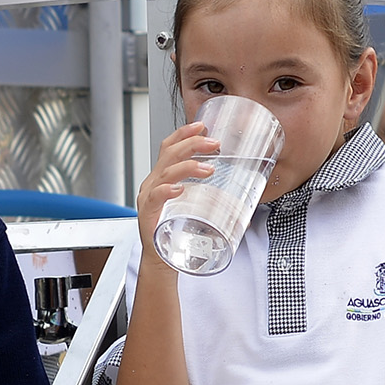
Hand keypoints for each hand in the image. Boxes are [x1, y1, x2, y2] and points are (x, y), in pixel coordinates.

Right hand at [137, 119, 218, 248]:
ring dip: (188, 166)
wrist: (163, 260)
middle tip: (214, 143)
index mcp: (161, 178)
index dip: (183, 133)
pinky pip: (154, 197)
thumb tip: (237, 184)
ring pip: (165, 172)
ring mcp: (148, 198)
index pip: (168, 147)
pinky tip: (179, 189)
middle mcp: (152, 184)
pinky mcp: (148, 215)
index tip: (201, 124)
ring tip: (208, 168)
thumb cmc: (178, 232)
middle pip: (169, 154)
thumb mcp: (193, 205)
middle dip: (192, 144)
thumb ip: (206, 192)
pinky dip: (167, 190)